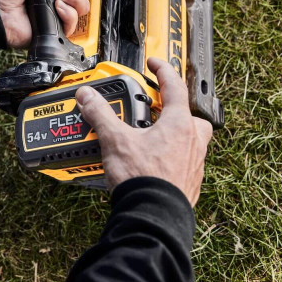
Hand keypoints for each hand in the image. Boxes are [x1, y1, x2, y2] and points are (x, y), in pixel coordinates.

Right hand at [75, 57, 213, 206]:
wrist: (154, 217)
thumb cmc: (143, 179)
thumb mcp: (115, 140)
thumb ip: (100, 115)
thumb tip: (87, 97)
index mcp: (179, 125)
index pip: (175, 87)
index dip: (163, 71)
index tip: (154, 64)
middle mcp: (192, 142)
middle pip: (190, 115)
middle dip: (175, 110)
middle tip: (155, 109)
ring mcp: (194, 164)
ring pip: (190, 140)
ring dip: (173, 134)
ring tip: (149, 138)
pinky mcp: (189, 183)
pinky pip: (184, 162)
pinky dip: (170, 157)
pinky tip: (151, 163)